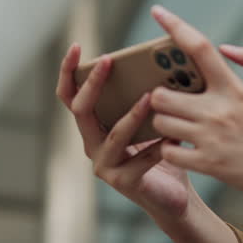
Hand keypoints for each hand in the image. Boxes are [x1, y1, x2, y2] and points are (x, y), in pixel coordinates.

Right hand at [55, 44, 201, 223]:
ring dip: (133, 114)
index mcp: (94, 127)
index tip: (76, 46)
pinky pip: (141, 159)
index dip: (68, 72)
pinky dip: (159, 145)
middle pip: (81, 110)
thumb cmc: (161, 153)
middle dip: (93, 83)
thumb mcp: (150, 121)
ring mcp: (105, 165)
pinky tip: (174, 136)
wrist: (173, 197)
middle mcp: (92, 145)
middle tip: (108, 60)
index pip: (70, 96)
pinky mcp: (123, 182)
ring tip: (151, 97)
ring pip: (115, 134)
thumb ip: (147, 97)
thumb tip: (160, 63)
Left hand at [148, 5, 242, 209]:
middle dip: (160, 95)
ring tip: (177, 124)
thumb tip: (226, 48)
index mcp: (234, 89)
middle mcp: (218, 111)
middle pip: (162, 93)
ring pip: (161, 122)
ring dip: (163, 122)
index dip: (175, 26)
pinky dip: (169, 149)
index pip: (200, 47)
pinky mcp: (207, 164)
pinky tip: (181, 147)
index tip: (158, 11)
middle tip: (172, 100)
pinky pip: (168, 151)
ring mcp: (210, 139)